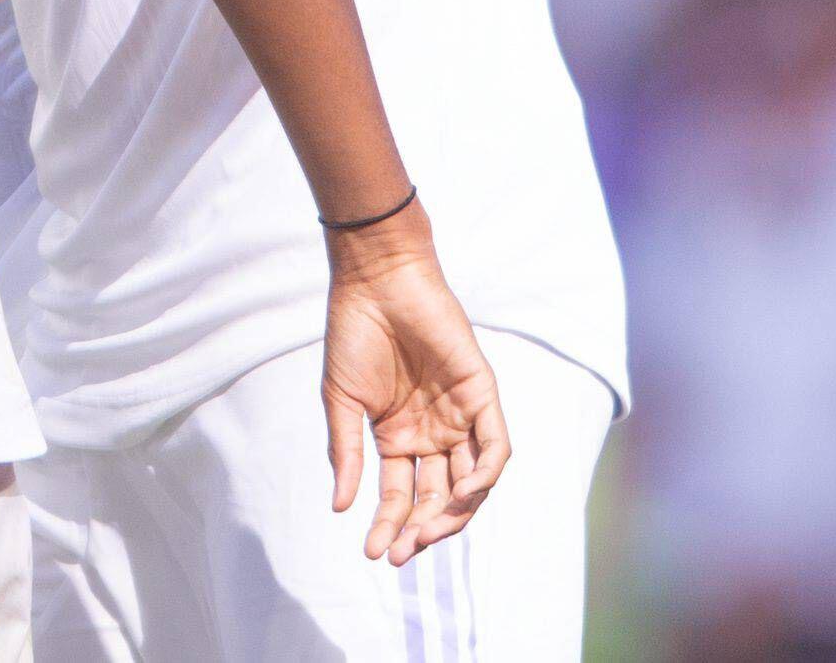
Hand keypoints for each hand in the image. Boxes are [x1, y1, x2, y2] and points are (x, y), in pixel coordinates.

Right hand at [320, 203, 508, 565]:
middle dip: (422, 530)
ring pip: (470, 483)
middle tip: (402, 551)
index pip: (400, 496)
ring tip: (427, 534)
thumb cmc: (353, 334)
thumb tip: (340, 506)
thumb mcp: (341, 401)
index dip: (389, 526)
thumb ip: (346, 452)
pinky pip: (495, 448)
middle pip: (437, 498)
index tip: (373, 553)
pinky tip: (462, 495)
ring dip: (453, 514)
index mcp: (397, 439)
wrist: (376, 282)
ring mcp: (460, 418)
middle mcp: (432, 435)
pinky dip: (484, 475)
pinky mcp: (482, 396)